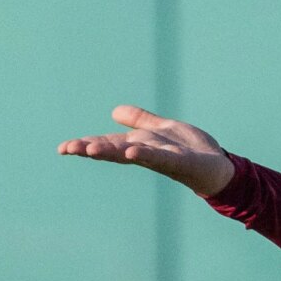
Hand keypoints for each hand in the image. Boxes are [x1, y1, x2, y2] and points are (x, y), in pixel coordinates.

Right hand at [56, 105, 236, 196]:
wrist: (218, 168)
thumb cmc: (191, 150)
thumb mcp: (163, 128)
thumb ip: (140, 120)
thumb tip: (114, 111)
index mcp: (140, 144)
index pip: (108, 143)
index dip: (86, 144)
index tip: (62, 147)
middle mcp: (146, 152)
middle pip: (114, 149)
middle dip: (90, 148)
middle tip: (66, 149)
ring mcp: (162, 158)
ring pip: (132, 153)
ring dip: (111, 152)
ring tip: (89, 149)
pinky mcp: (180, 161)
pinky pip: (160, 157)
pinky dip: (145, 154)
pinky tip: (131, 151)